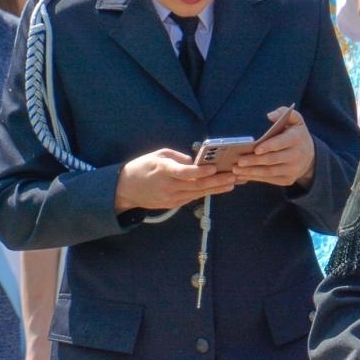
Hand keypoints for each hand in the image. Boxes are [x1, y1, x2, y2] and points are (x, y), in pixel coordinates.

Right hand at [113, 148, 236, 212]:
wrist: (126, 189)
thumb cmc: (143, 166)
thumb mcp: (158, 155)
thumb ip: (178, 157)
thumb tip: (196, 162)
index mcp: (163, 170)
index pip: (184, 173)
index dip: (199, 172)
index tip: (213, 169)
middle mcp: (169, 186)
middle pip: (196, 185)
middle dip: (217, 181)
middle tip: (233, 176)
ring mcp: (171, 197)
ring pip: (198, 193)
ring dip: (217, 188)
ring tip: (233, 182)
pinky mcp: (174, 204)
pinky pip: (193, 197)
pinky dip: (207, 192)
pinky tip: (220, 188)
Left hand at [232, 108, 314, 187]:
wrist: (310, 156)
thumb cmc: (296, 134)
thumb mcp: (296, 120)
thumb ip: (284, 112)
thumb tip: (270, 115)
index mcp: (296, 139)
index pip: (281, 143)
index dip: (269, 146)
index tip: (255, 149)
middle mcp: (296, 156)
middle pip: (273, 160)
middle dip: (255, 161)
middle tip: (239, 161)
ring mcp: (292, 170)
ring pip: (270, 172)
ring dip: (252, 172)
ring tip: (236, 170)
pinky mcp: (288, 180)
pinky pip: (269, 180)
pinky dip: (255, 178)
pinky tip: (242, 175)